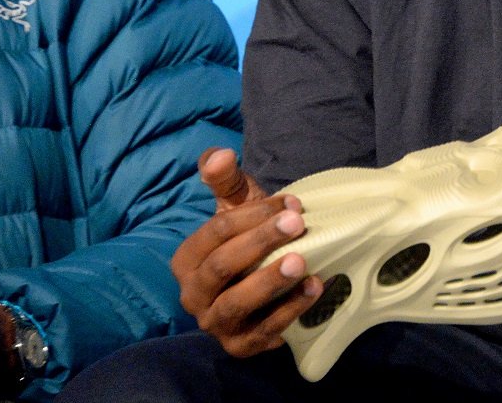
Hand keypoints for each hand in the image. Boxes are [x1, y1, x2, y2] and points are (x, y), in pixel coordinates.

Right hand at [171, 148, 322, 356]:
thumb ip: (226, 179)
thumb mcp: (237, 204)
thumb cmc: (249, 235)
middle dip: (260, 242)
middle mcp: (193, 295)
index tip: (291, 203)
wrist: (265, 280)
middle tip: (297, 223)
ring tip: (301, 260)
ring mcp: (215, 324)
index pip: (214, 232)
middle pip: (222, 267)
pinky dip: (290, 310)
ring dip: (270, 281)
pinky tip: (315, 286)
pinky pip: (264, 331)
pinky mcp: (242, 346)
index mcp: (186, 259)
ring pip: (236, 303)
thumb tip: (219, 155)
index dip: (253, 215)